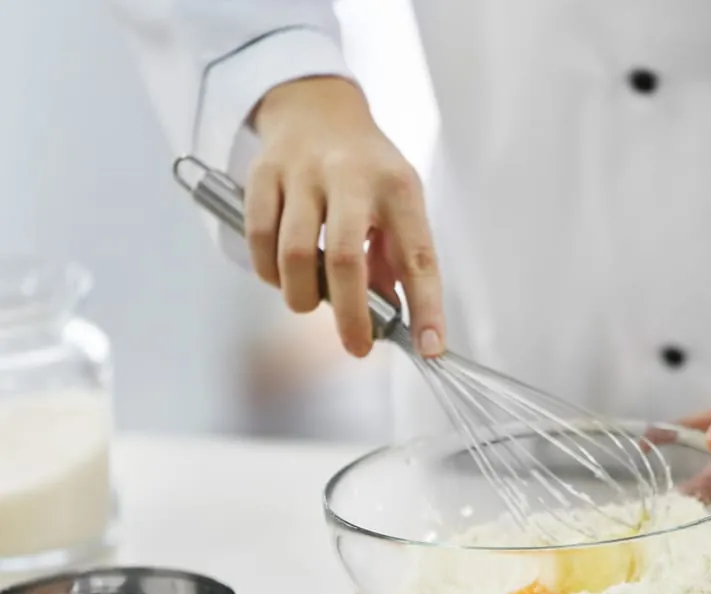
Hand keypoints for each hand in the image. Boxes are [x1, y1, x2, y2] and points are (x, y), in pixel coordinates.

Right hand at [247, 76, 444, 358]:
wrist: (317, 107)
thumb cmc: (367, 170)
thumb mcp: (399, 203)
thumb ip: (396, 259)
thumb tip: (391, 317)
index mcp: (398, 188)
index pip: (418, 256)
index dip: (426, 306)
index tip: (430, 347)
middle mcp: (351, 177)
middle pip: (346, 260)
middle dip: (352, 316)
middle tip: (357, 345)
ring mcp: (303, 173)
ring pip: (294, 254)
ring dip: (302, 295)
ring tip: (310, 301)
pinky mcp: (263, 174)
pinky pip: (258, 239)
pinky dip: (269, 271)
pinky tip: (281, 274)